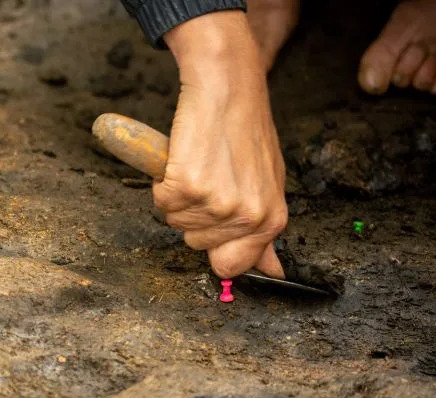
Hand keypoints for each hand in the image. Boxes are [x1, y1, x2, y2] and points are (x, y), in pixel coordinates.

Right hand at [159, 11, 287, 278]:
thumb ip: (266, 231)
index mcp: (271, 219)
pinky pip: (161, 201)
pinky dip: (163, 180)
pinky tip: (183, 158)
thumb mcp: (267, 185)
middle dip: (194, 216)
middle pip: (197, 245)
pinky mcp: (189, 187)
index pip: (233, 266)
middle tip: (209, 178)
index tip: (212, 223)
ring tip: (198, 164)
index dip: (215, 247)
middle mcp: (248, 216)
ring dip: (179, 196)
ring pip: (176, 222)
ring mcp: (218, 204)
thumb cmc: (244, 131)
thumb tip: (273, 271)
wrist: (227, 88)